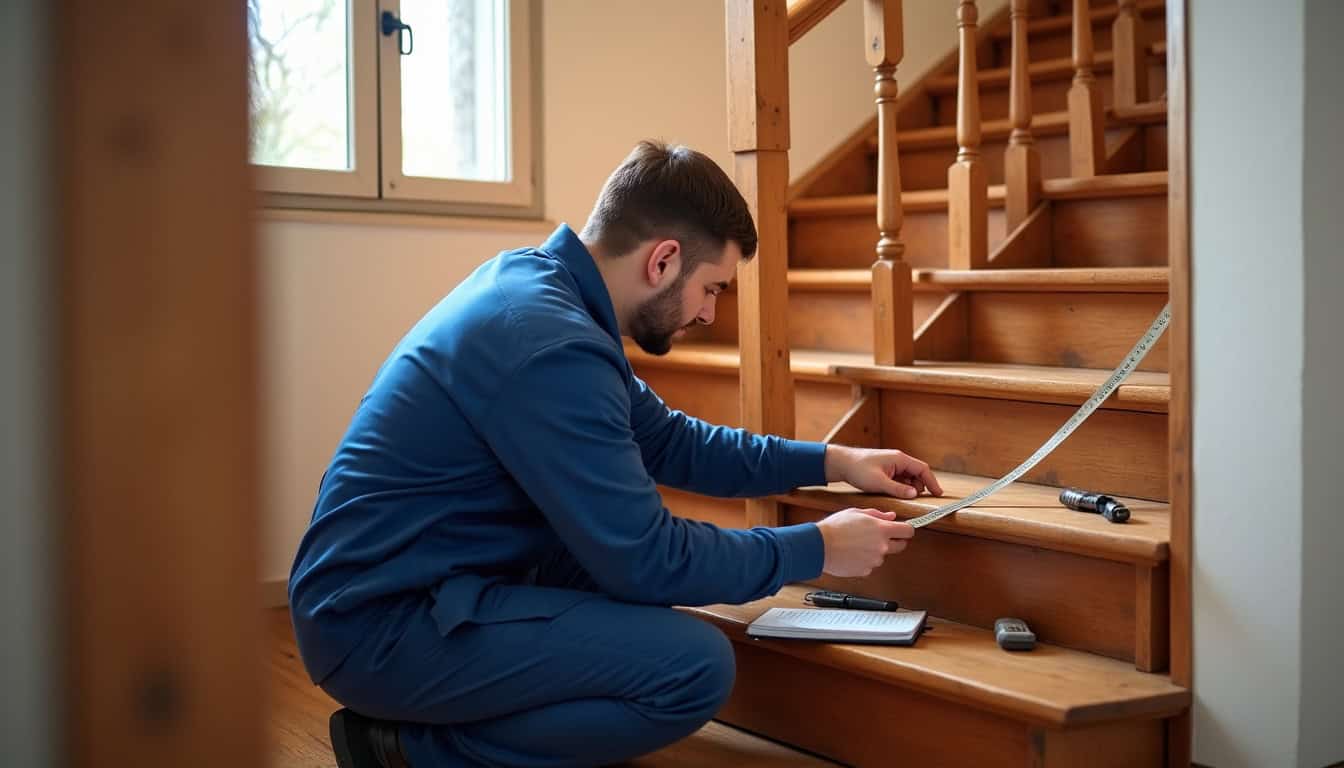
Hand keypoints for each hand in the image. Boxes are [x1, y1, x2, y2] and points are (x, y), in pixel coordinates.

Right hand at [815, 508, 914, 577]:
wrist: (819, 546)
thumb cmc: (835, 528)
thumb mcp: (856, 513)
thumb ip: (877, 514)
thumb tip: (890, 516)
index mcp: (882, 530)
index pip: (908, 531)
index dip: (907, 529)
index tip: (904, 529)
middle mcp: (882, 546)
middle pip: (901, 546)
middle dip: (895, 541)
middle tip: (880, 536)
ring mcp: (874, 560)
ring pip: (882, 555)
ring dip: (875, 551)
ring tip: (857, 544)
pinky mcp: (866, 571)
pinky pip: (870, 565)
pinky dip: (864, 560)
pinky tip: (852, 553)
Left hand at [824, 445, 943, 499]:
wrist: (842, 463)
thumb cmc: (859, 469)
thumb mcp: (879, 482)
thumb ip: (897, 489)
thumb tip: (914, 494)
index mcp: (899, 459)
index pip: (922, 469)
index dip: (932, 482)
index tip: (938, 494)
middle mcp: (898, 460)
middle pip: (917, 474)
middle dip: (920, 487)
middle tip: (917, 501)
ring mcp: (892, 465)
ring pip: (909, 477)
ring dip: (910, 488)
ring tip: (904, 499)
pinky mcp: (886, 470)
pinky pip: (900, 479)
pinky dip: (902, 487)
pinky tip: (896, 495)